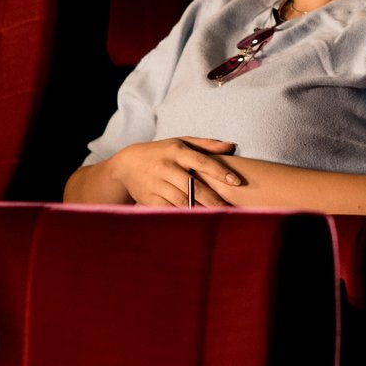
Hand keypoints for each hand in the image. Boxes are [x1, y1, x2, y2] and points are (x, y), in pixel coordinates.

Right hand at [110, 136, 244, 207]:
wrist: (127, 164)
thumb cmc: (162, 152)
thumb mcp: (181, 142)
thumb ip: (207, 145)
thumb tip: (232, 146)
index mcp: (177, 152)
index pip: (202, 161)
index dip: (220, 171)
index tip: (237, 182)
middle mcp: (166, 167)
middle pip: (194, 186)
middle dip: (213, 200)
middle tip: (231, 209)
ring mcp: (156, 184)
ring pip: (182, 201)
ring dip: (200, 211)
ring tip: (218, 218)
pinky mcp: (149, 199)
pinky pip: (169, 210)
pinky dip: (183, 217)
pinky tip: (197, 223)